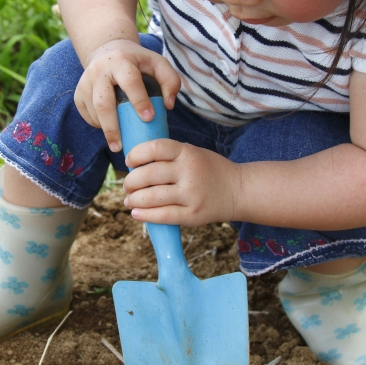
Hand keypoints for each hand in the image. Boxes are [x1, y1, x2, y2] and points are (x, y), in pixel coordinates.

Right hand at [75, 40, 179, 151]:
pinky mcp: (78, 93)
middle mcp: (99, 70)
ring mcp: (85, 82)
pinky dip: (97, 124)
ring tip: (117, 143)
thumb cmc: (138, 63)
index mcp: (121, 61)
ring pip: (93, 111)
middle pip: (103, 103)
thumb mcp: (158, 64)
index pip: (130, 82)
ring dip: (105, 129)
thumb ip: (170, 81)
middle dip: (112, 127)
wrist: (108, 51)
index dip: (139, 100)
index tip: (149, 119)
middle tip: (120, 147)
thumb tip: (168, 106)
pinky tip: (109, 128)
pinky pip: (86, 114)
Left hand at [122, 139, 240, 225]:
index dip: (136, 154)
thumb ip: (170, 156)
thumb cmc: (210, 171)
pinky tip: (136, 213)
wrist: (238, 191)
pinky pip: (163, 216)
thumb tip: (135, 165)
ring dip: (134, 199)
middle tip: (127, 185)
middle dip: (131, 181)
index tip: (129, 161)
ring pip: (152, 197)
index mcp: (187, 152)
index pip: (155, 148)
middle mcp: (189, 172)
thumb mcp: (194, 153)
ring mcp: (191, 195)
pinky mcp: (193, 215)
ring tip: (129, 200)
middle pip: (148, 175)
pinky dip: (145, 215)